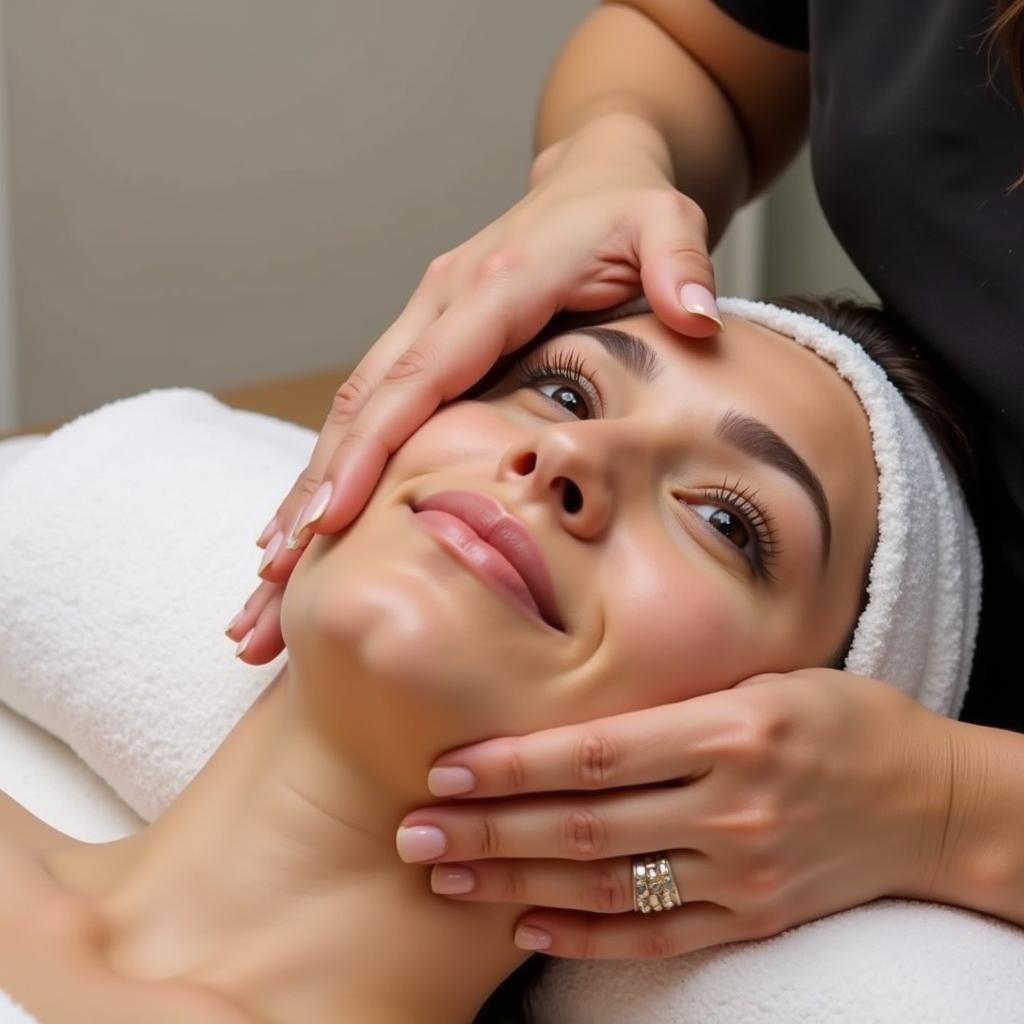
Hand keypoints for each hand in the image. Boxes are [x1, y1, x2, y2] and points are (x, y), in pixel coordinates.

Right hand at [225, 116, 721, 660]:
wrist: (590, 177)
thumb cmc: (626, 212)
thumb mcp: (665, 222)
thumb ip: (679, 264)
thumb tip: (694, 316)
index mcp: (489, 290)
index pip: (415, 382)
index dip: (368, 454)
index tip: (326, 526)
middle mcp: (436, 308)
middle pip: (356, 410)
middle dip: (309, 500)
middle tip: (267, 588)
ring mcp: (422, 325)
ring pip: (343, 417)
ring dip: (301, 499)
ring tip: (261, 584)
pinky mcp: (422, 343)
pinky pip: (365, 412)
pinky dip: (330, 473)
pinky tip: (302, 528)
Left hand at [395, 670, 957, 958]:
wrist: (930, 800)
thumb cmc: (842, 718)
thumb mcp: (768, 680)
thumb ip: (679, 702)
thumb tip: (579, 715)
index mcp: (731, 730)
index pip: (596, 752)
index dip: (515, 764)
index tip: (447, 768)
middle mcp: (731, 805)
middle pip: (584, 824)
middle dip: (490, 830)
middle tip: (415, 832)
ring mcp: (742, 871)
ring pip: (606, 884)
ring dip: (517, 884)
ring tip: (448, 878)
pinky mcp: (754, 917)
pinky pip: (656, 934)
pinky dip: (586, 934)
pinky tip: (527, 927)